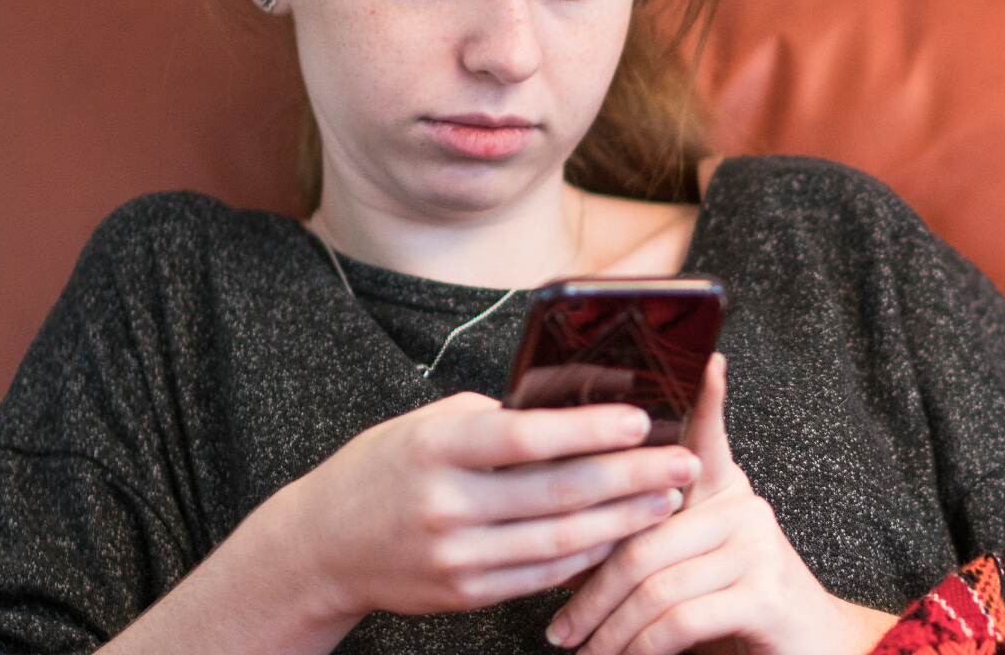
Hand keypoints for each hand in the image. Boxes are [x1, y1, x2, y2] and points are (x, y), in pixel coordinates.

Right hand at [253, 391, 703, 621]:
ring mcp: (456, 556)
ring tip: (667, 500)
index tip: (641, 420)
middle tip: (682, 463)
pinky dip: (588, 557)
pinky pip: (542, 576)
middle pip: (559, 492)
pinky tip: (623, 536)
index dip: (590, 428)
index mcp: (436, 448)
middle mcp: (446, 504)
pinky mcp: (465, 594)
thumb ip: (494, 421)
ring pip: (560, 541)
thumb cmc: (384, 470)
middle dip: (631, 477)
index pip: (526, 436)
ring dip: (624, 520)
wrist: (322, 547)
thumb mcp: (427, 426)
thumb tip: (573, 409)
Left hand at [544, 355, 899, 654]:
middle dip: (591, 592)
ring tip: (584, 653)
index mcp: (723, 492)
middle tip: (560, 632)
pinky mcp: (765, 594)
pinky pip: (680, 617)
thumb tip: (568, 539)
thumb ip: (645, 544)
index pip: (706, 434)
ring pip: (655, 582)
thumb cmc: (737, 614)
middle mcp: (745, 508)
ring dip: (609, 629)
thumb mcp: (689, 570)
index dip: (704, 397)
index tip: (707, 358)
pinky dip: (641, 648)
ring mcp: (758, 548)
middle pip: (643, 535)